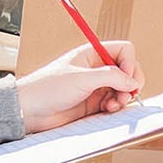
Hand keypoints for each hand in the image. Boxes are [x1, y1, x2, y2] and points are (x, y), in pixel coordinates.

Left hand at [16, 40, 144, 131]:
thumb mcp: (82, 78)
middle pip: (128, 70)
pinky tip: (108, 109)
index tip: (126, 78)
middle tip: (128, 94)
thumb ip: (111, 76)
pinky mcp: (94, 102)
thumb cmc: (47, 88)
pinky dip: (116, 106)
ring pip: (124, 87)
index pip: (124, 51)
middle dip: (130, 82)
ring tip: (115, 104)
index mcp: (92, 54)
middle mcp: (96, 68)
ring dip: (124, 96)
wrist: (29, 111)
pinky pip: (115, 101)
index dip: (130, 64)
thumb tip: (132, 81)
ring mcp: (96, 86)